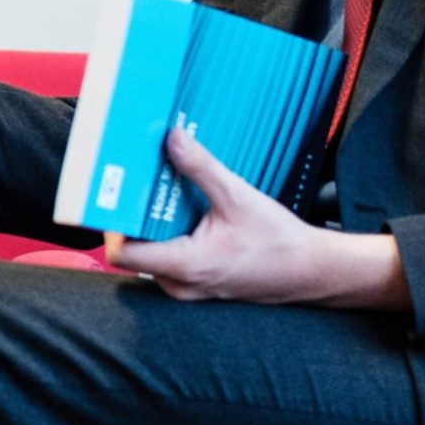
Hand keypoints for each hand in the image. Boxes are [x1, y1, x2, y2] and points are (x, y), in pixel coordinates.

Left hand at [110, 128, 407, 309]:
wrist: (314, 271)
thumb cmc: (280, 242)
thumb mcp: (238, 197)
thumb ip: (200, 168)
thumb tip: (170, 138)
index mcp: (186, 266)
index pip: (121, 254)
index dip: (109, 225)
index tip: (111, 196)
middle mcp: (180, 283)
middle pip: (132, 250)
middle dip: (131, 216)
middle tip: (137, 184)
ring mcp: (188, 287)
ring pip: (151, 253)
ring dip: (152, 224)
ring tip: (160, 192)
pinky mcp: (198, 282)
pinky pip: (169, 258)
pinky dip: (169, 234)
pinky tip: (182, 209)